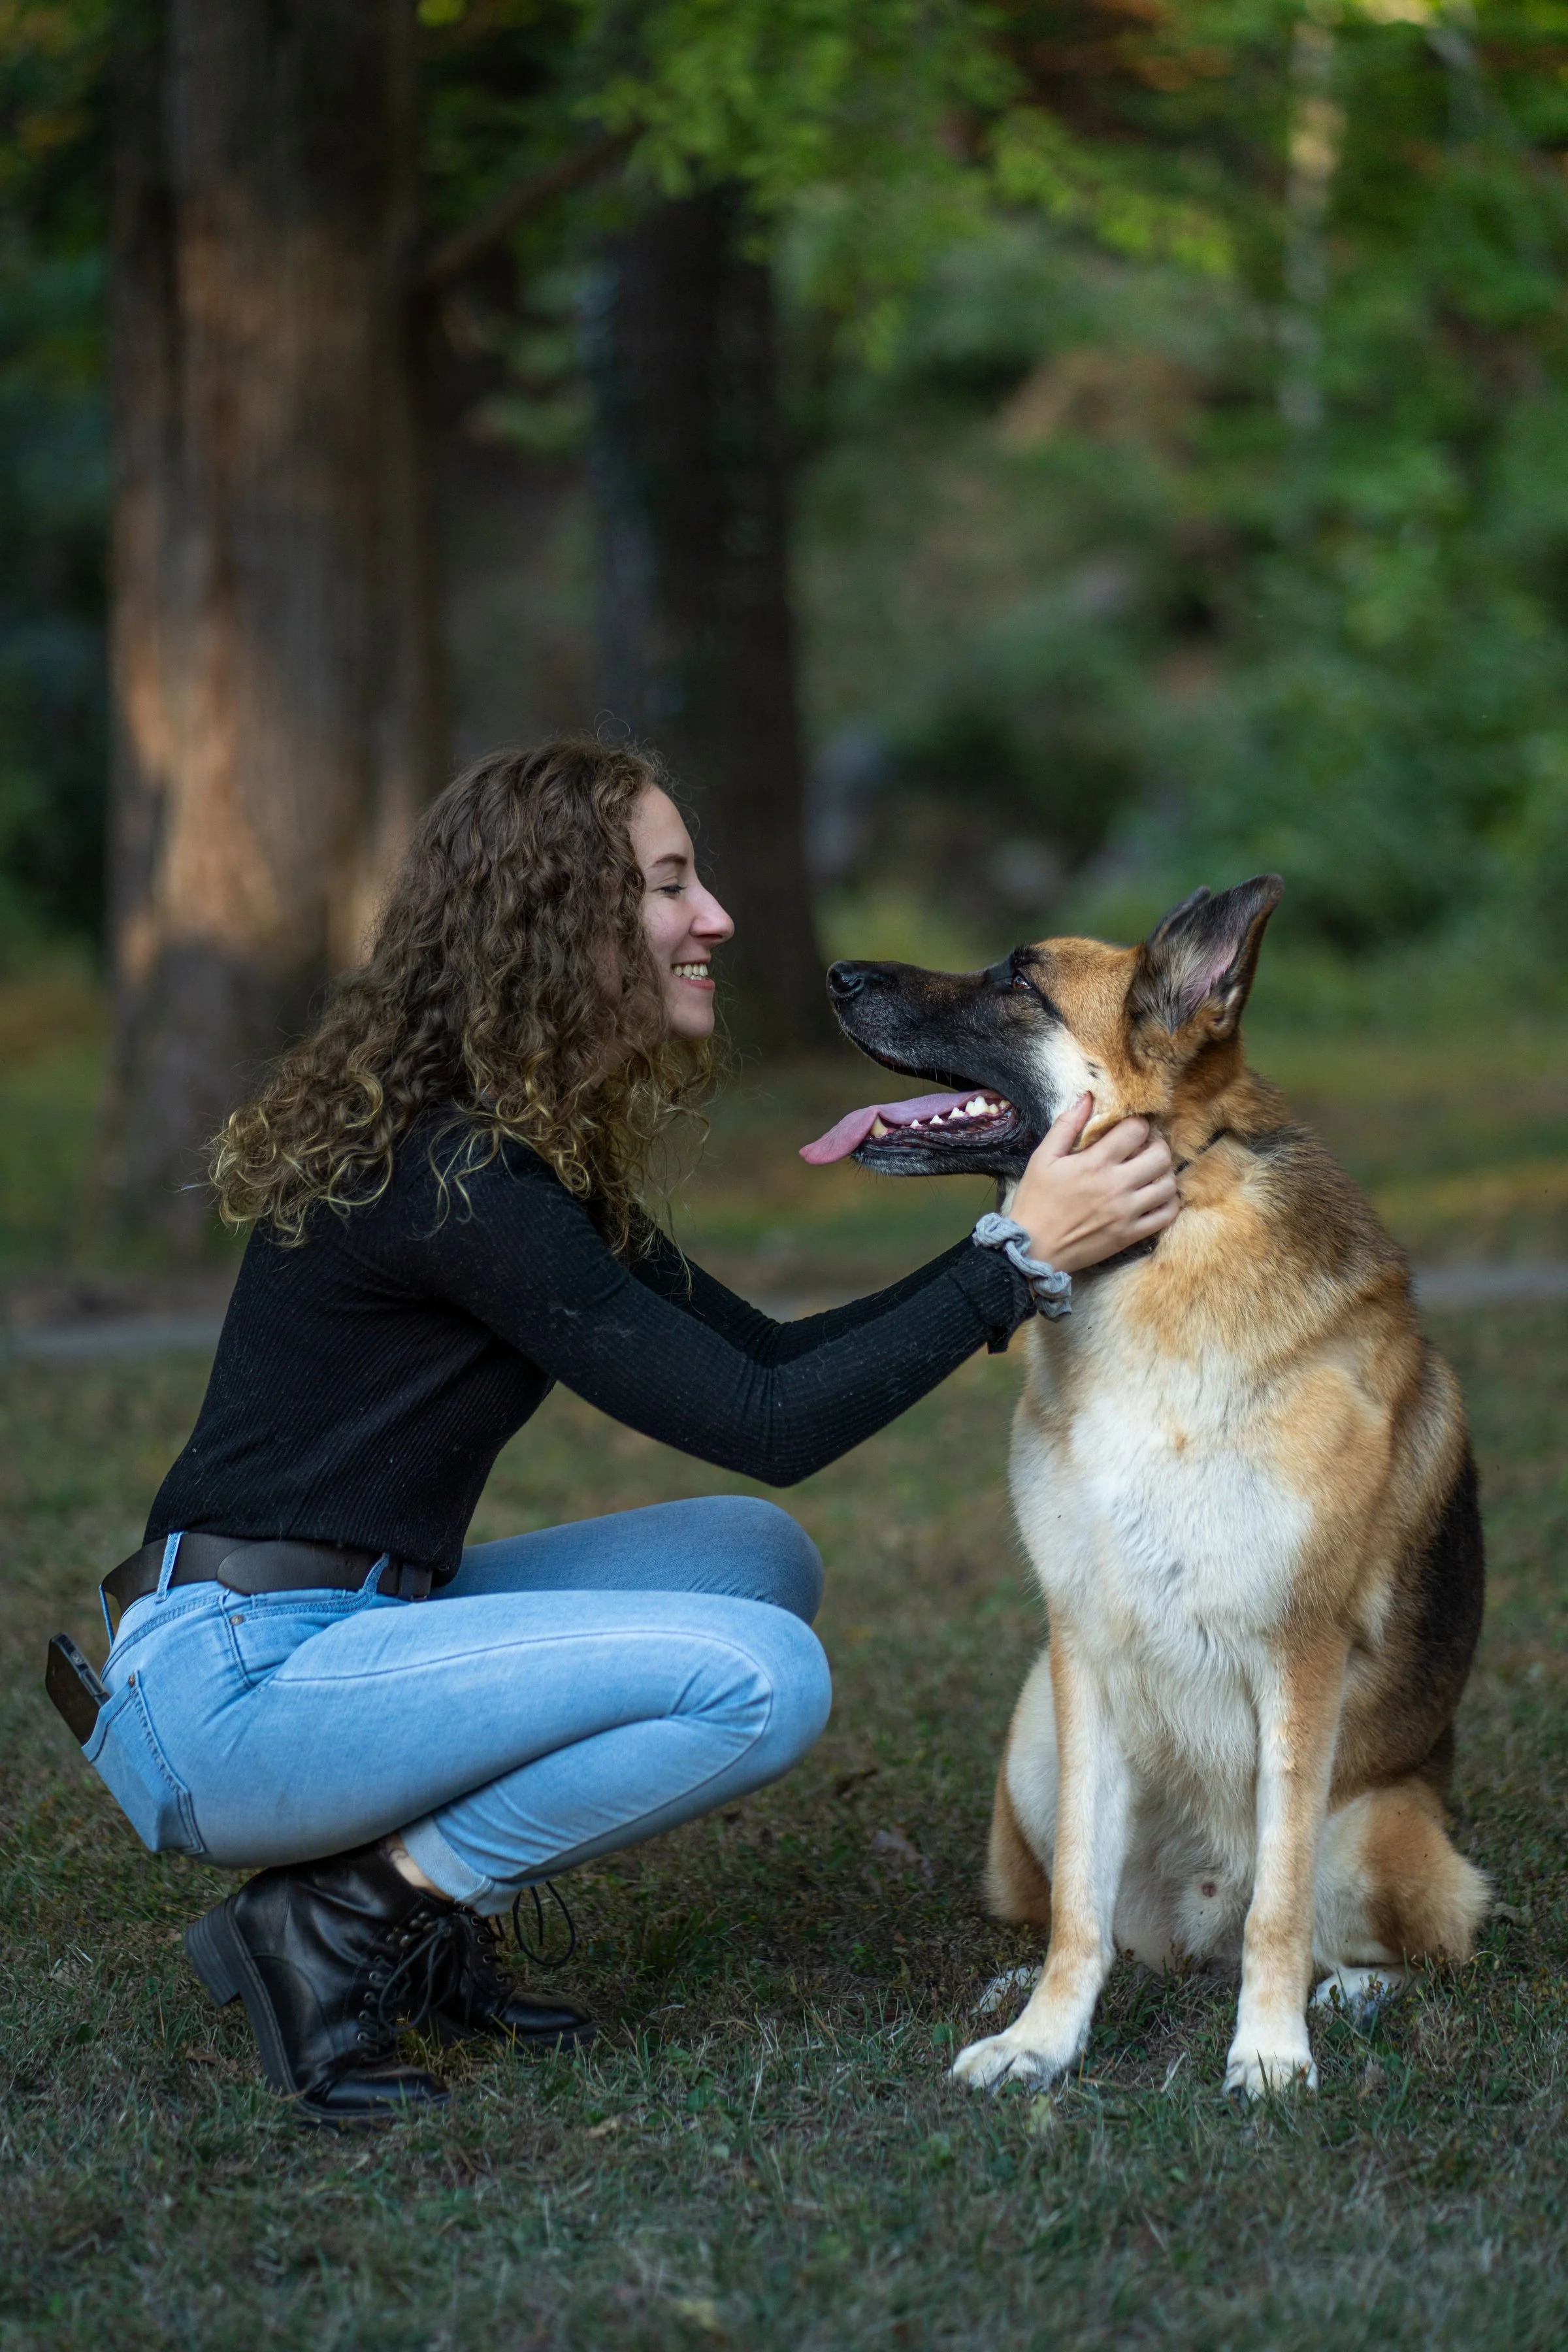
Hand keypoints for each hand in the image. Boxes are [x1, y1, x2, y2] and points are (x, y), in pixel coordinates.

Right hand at [1008, 1095, 1178, 1273]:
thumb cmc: (1036, 1200)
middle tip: (1147, 1147)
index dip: (1138, 1124)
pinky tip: (1157, 1196)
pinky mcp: (1131, 1234)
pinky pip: (1167, 1215)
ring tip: (1152, 1172)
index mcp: (1095, 1163)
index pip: (1136, 1130)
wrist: (1033, 1249)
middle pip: (1160, 1156)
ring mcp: (1127, 1212)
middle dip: (1157, 1145)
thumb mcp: (1043, 1158)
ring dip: (1164, 1173)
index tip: (1131, 1129)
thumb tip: (1087, 1097)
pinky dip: (1169, 1203)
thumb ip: (1066, 1126)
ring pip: (1168, 1185)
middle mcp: (1117, 1185)